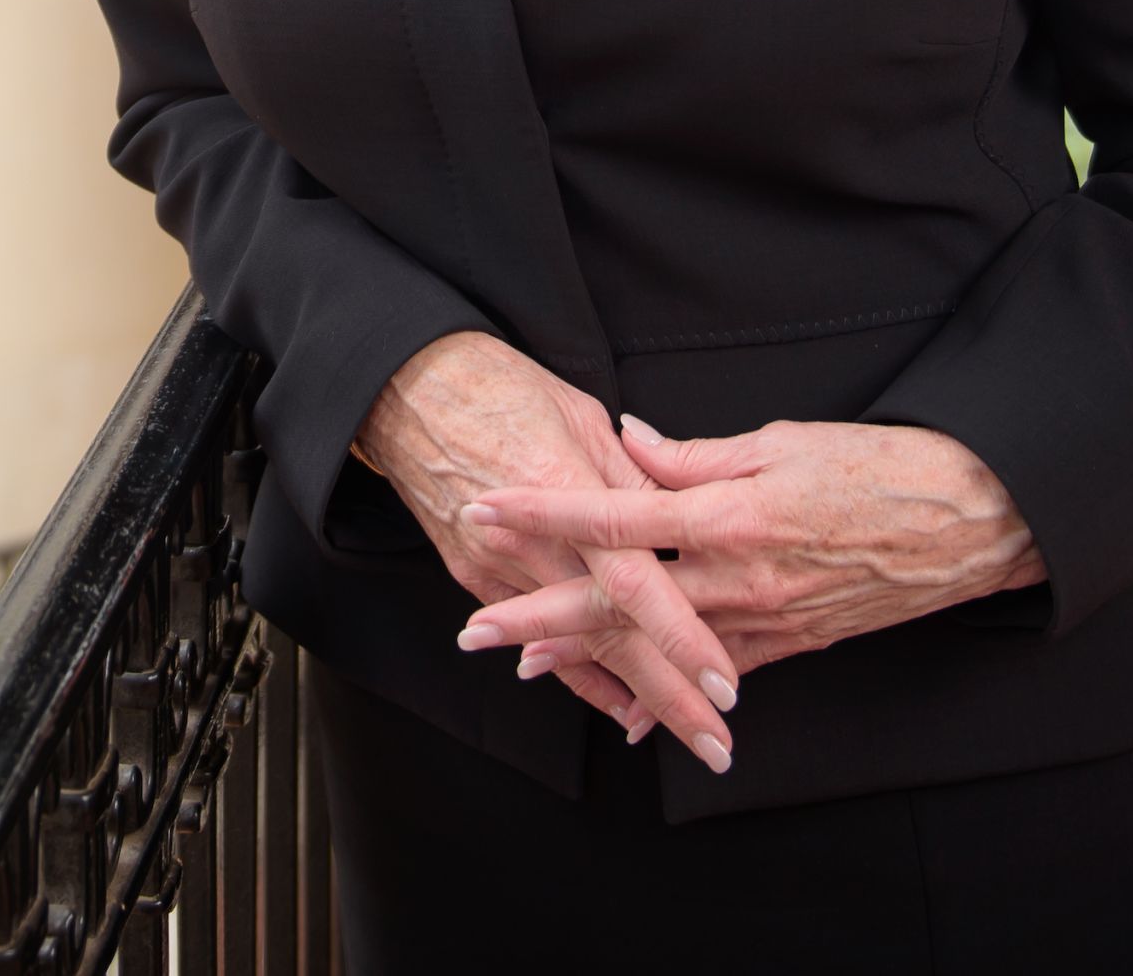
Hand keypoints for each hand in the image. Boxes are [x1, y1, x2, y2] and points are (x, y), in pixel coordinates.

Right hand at [353, 333, 743, 769]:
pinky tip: (620, 709)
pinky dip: (578, 676)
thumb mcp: (581, 416)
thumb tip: (684, 521)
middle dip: (670, 695)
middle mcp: (533, 542)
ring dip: (635, 696)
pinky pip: (535, 640)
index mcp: (567, 492)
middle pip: (612, 633)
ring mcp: (499, 565)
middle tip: (719, 744)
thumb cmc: (500, 388)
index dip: (682, 636)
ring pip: (578, 647)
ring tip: (685, 736)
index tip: (725, 683)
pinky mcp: (476, 575)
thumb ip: (635, 476)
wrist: (408, 390)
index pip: (637, 582)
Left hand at [455, 416, 1045, 680]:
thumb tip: (627, 440)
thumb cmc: (877, 466)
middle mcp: (739, 577)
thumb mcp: (780, 441)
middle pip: (620, 600)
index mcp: (730, 513)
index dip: (545, 513)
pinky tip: (630, 713)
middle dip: (540, 613)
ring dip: (591, 657)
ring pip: (659, 647)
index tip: (486, 508)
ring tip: (527, 663)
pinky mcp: (794, 644)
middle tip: (475, 627)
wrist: (966, 523)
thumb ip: (695, 452)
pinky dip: (668, 691)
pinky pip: (717, 674)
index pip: (615, 513)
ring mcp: (766, 620)